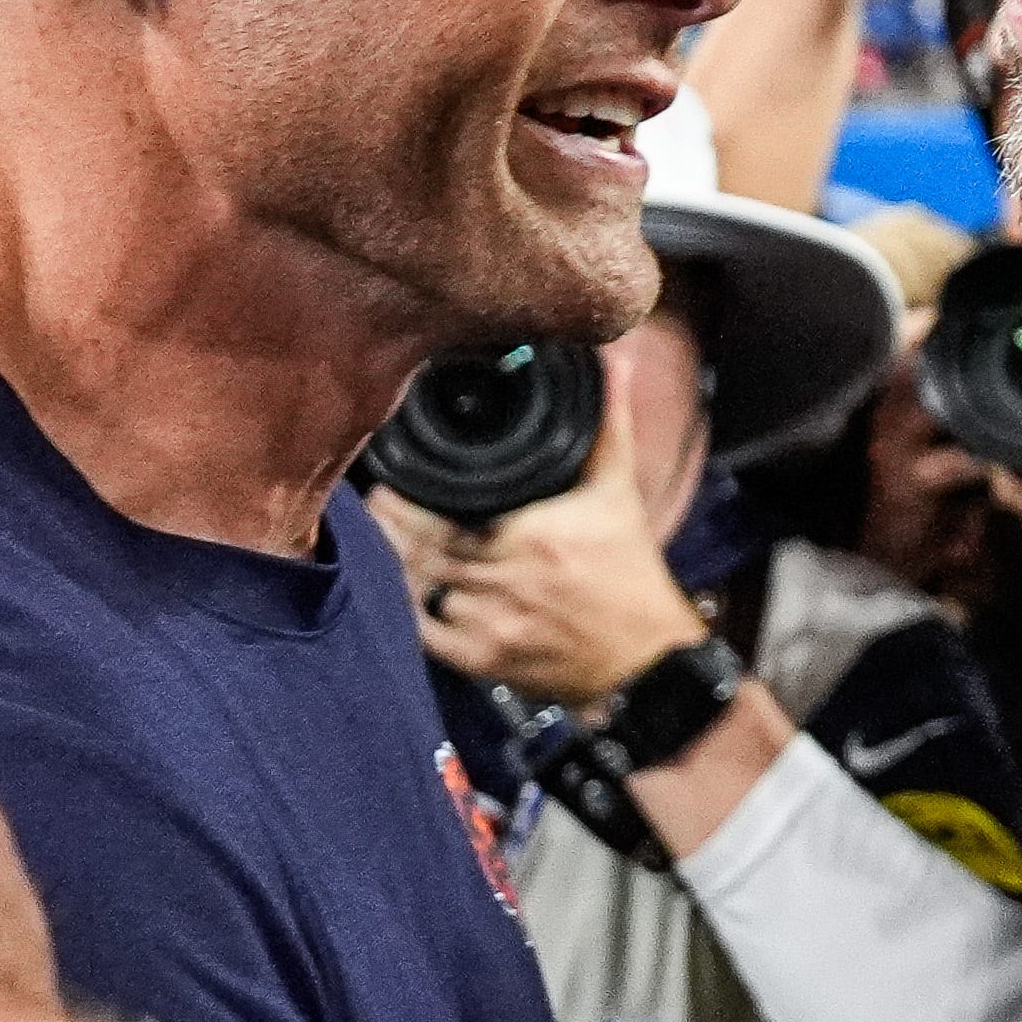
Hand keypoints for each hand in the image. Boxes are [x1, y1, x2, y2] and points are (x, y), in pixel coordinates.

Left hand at [374, 398, 706, 706]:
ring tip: (381, 535)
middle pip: (421, 550)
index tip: (387, 479)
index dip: (403, 501)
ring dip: (394, 562)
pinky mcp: (485, 661)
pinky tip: (401, 584)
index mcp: (530, 536)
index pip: (441, 517)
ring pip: (419, 589)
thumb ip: (608, 426)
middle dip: (390, 525)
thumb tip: (614, 361)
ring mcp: (491, 625)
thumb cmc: (629, 570)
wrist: (645, 658)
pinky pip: (427, 634)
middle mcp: (505, 581)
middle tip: (375, 501)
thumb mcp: (618, 493)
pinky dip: (408, 608)